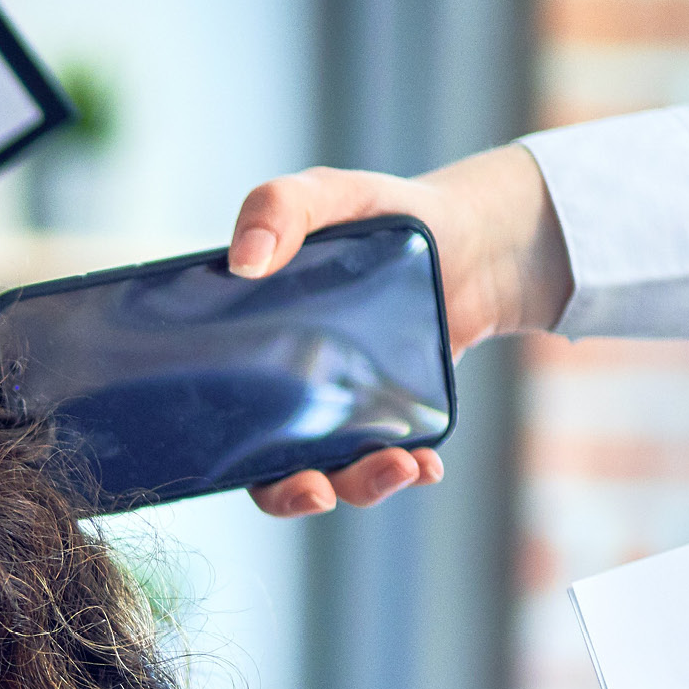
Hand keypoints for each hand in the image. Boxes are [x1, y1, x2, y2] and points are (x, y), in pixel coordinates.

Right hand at [228, 143, 571, 518]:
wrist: (474, 237)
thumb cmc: (387, 214)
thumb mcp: (330, 195)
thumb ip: (279, 206)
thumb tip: (244, 262)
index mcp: (251, 346)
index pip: (215, 410)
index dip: (213, 451)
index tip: (239, 463)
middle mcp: (290, 390)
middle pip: (271, 467)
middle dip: (294, 494)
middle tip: (318, 492)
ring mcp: (345, 409)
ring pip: (337, 475)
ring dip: (363, 486)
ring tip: (400, 468)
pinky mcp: (396, 419)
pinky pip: (391, 463)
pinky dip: (410, 471)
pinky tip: (427, 463)